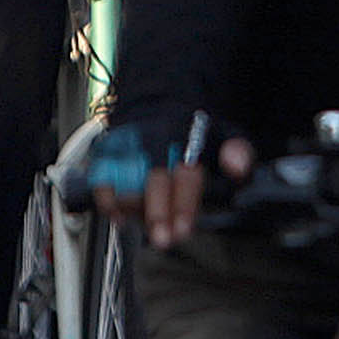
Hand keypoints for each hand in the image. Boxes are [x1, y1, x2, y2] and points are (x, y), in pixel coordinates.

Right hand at [91, 133, 255, 247]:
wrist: (161, 99)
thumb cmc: (194, 127)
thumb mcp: (227, 134)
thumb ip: (238, 152)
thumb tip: (237, 166)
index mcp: (187, 135)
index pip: (186, 174)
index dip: (183, 205)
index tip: (182, 230)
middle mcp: (154, 138)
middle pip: (153, 180)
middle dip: (157, 214)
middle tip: (163, 239)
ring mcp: (130, 143)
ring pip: (125, 181)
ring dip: (136, 212)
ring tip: (150, 229)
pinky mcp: (108, 148)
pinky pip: (100, 176)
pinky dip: (107, 200)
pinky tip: (119, 216)